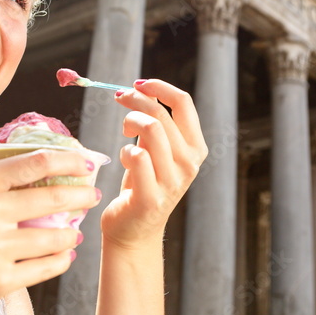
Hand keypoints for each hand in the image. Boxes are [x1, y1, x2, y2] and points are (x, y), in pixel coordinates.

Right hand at [0, 149, 99, 314]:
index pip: (38, 161)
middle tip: (92, 196)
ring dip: (71, 235)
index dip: (70, 160)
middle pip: (54, 197)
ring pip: (55, 237)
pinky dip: (60, 261)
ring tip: (72, 234)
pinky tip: (62, 257)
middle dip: (81, 196)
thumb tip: (46, 169)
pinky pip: (46, 268)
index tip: (87, 163)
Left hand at [100, 79, 207, 247]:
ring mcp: (172, 181)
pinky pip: (136, 156)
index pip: (184, 103)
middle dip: (134, 100)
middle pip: (160, 113)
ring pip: (150, 129)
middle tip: (119, 98)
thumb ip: (157, 123)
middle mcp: (189, 164)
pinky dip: (124, 152)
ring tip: (124, 132)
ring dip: (129, 122)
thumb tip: (142, 89)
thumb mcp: (156, 149)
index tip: (139, 83)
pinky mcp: (151, 197)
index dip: (159, 87)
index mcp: (196, 148)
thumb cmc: (143, 182)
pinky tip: (125, 160)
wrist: (134, 230)